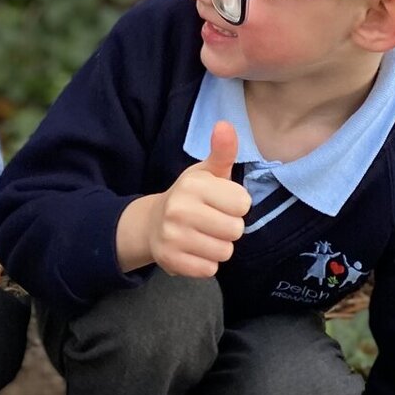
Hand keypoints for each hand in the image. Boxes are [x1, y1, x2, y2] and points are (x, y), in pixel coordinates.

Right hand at [149, 120, 251, 276]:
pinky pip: (209, 269)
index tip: (221, 202)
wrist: (152, 225)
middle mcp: (179, 209)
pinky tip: (194, 250)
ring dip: (219, 247)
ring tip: (204, 236)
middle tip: (212, 221)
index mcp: (193, 184)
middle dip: (229, 228)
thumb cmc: (190, 197)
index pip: (243, 203)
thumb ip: (222, 151)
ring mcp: (172, 236)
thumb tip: (225, 125)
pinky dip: (206, 263)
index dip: (236, 205)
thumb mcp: (207, 172)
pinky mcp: (170, 260)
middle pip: (236, 230)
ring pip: (224, 252)